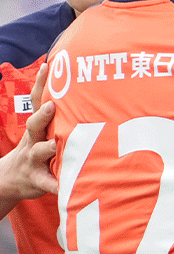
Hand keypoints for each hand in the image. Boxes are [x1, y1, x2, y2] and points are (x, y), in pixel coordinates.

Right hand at [0, 64, 57, 218]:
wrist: (10, 179)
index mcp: (37, 126)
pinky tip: (67, 187)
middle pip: (34, 125)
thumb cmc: (36, 147)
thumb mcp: (43, 130)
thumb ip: (59, 114)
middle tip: (51, 106)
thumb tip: (83, 88)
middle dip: (42, 115)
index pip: (37, 101)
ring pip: (38, 152)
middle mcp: (33, 140)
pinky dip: (57, 185)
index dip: (40, 84)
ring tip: (54, 146)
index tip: (46, 66)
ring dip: (47, 149)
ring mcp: (32, 160)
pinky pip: (47, 182)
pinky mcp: (36, 180)